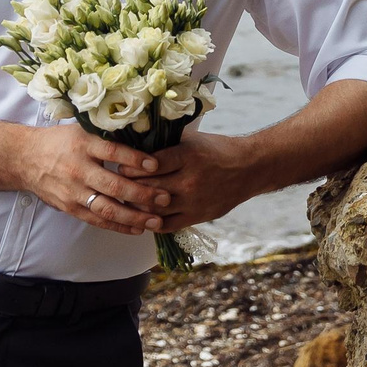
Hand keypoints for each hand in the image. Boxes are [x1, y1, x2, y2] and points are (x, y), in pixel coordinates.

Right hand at [20, 123, 172, 233]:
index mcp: (83, 145)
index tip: (156, 164)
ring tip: (156, 221)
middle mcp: (78, 169)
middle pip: (114, 185)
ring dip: (134, 217)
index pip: (112, 152)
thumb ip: (106, 137)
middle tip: (165, 198)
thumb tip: (143, 136)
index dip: (134, 159)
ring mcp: (73, 192)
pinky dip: (118, 226)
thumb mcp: (81, 130)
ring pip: (107, 208)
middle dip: (142, 194)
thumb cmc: (60, 142)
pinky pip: (97, 220)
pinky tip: (137, 229)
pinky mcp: (70, 208)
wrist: (25, 158)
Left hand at [133, 131, 273, 232]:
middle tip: (116, 183)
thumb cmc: (217, 150)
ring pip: (154, 208)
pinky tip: (143, 215)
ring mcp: (194, 201)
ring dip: (137, 205)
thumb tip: (133, 148)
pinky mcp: (197, 216)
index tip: (120, 165)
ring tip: (127, 199)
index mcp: (188, 156)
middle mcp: (190, 180)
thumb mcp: (192, 140)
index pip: (149, 164)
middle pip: (148, 187)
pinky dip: (151, 222)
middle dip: (128, 185)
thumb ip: (166, 147)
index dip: (130, 166)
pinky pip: (166, 225)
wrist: (249, 168)